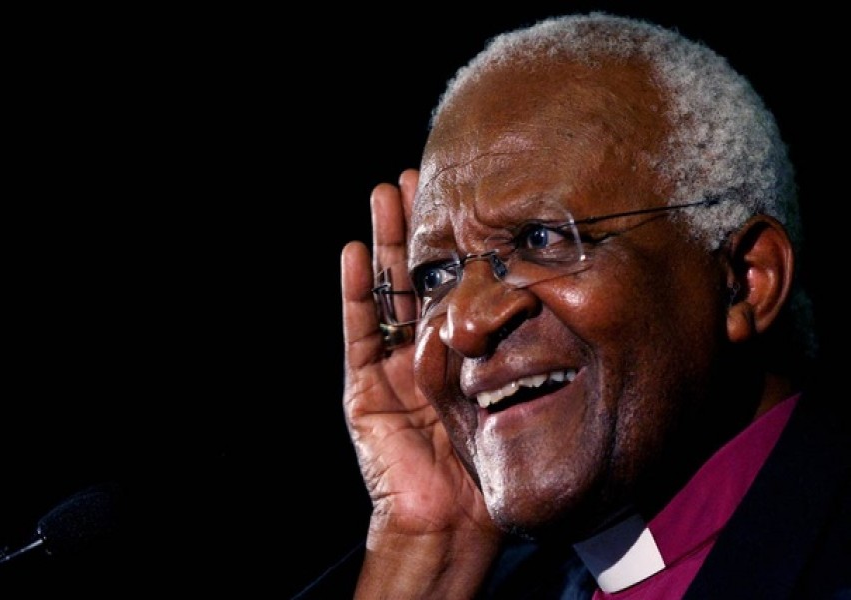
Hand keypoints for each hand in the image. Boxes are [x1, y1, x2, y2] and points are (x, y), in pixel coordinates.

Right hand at [341, 169, 498, 543]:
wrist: (454, 516)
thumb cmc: (493, 460)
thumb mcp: (516, 393)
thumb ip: (524, 352)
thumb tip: (562, 295)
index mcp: (460, 347)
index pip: (455, 281)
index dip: (456, 240)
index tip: (466, 195)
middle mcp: (423, 347)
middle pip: (417, 275)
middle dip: (416, 226)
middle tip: (418, 176)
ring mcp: (390, 363)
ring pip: (385, 291)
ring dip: (383, 243)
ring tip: (385, 195)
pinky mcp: (364, 386)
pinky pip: (359, 332)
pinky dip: (355, 293)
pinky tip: (353, 252)